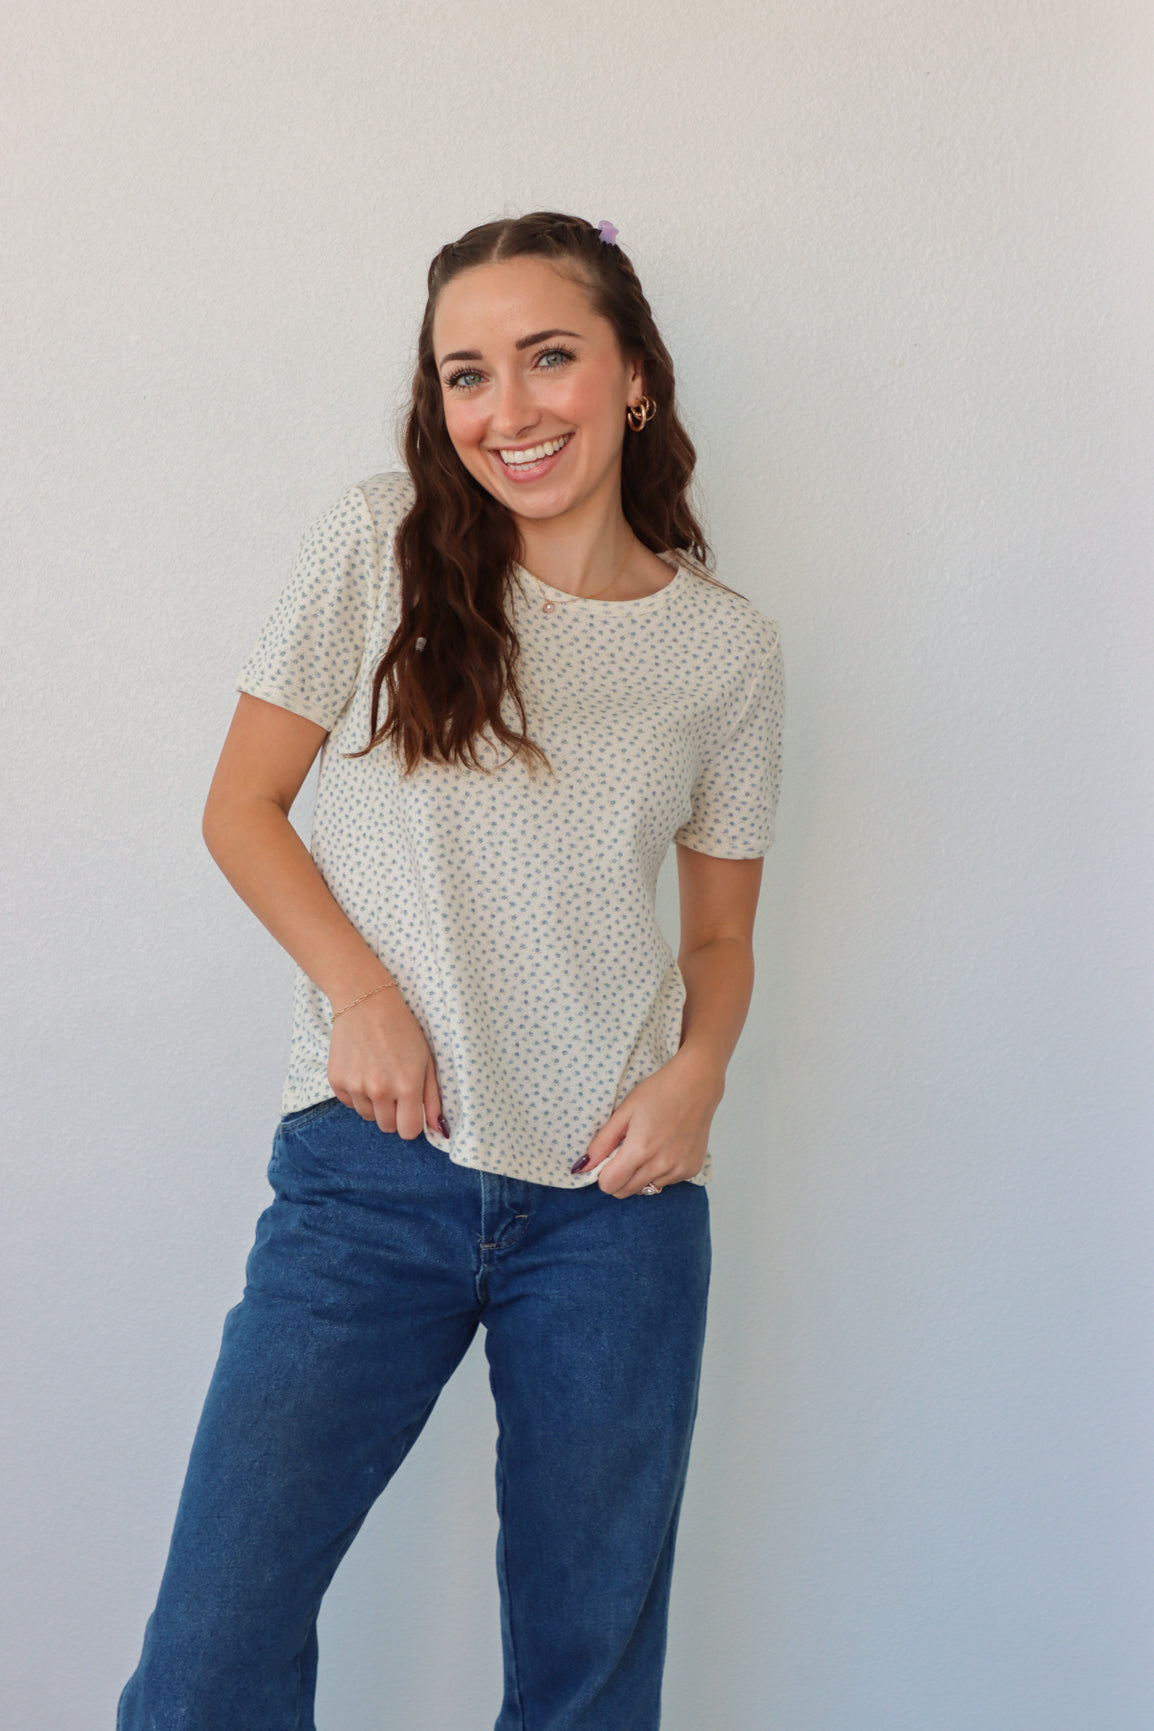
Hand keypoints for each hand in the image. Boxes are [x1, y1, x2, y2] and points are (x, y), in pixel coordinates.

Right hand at [327, 985, 445, 1139]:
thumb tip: (437, 1129)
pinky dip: (356, 1093)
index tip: (409, 1109)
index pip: (408, 1131)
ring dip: (374, 1103)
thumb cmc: (402, 1030)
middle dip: (393, 1114)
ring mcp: (355, 1086)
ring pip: (367, 1116)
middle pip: (387, 1127)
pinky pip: (349, 1103)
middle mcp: (380, 1090)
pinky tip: (362, 1068)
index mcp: (407, 1086)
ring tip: (378, 1073)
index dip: (410, 1122)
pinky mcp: (336, 1081)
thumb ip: (432, 1098)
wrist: (366, 1002)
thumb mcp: (426, 1060)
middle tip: (394, 1087)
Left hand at [575, 1049, 724, 1197]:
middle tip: (625, 1152)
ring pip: (646, 1189)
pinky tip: (666, 1148)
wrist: (697, 1084)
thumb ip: (602, 1143)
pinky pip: (665, 1182)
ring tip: (648, 1147)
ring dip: (640, 1175)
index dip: (603, 1174)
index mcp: (640, 1150)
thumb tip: (582, 1167)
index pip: (610, 1185)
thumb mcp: (624, 1111)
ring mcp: (679, 1170)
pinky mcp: (691, 1170)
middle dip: (619, 1177)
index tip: (608, 1159)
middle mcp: (661, 1165)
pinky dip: (660, 1172)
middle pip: (626, 1191)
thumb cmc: (659, 1092)